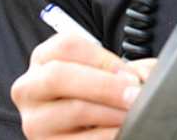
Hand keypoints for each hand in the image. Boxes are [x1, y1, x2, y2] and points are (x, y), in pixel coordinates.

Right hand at [9, 32, 154, 139]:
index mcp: (44, 58)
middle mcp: (29, 87)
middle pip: (60, 76)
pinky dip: (108, 136)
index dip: (103, 59)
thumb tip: (146, 78)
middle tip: (136, 95)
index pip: (67, 46)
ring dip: (112, 113)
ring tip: (133, 114)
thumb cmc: (96, 92)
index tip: (130, 74)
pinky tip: (122, 132)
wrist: (84, 127)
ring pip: (73, 111)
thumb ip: (126, 68)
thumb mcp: (105, 72)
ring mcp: (34, 120)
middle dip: (105, 86)